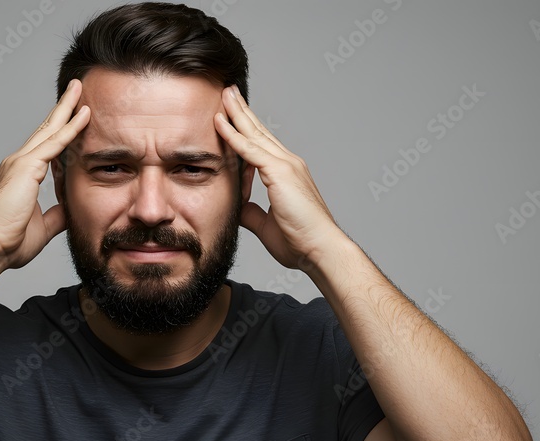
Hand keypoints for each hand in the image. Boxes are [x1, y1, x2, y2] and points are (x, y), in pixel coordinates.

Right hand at [0, 79, 89, 269]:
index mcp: (21, 175)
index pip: (46, 146)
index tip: (74, 116)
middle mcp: (19, 163)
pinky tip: (84, 114)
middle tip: (75, 89)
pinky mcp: (26, 167)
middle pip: (46, 129)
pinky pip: (55, 143)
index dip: (60, 130)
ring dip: (67, 107)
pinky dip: (71, 127)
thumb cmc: (9, 242)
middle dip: (62, 108)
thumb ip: (57, 214)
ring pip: (50, 129)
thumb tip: (70, 208)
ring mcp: (21, 162)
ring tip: (79, 88)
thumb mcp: (43, 226)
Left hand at [214, 85, 345, 269]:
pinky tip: (220, 122)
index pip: (261, 145)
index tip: (232, 114)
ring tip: (224, 94)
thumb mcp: (265, 223)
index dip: (246, 128)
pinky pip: (250, 150)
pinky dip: (234, 135)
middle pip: (259, 131)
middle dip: (242, 111)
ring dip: (237, 113)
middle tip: (228, 91)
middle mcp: (288, 163)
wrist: (319, 249)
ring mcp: (286, 165)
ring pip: (254, 133)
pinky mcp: (280, 173)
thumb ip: (250, 210)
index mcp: (286, 174)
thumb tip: (236, 205)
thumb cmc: (299, 241)